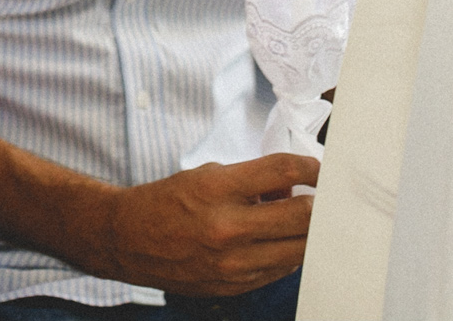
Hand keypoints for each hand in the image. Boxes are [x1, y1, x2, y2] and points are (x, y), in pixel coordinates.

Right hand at [103, 156, 317, 296]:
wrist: (129, 240)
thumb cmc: (169, 201)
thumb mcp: (207, 175)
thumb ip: (252, 181)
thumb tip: (292, 191)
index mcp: (218, 190)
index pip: (283, 172)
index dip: (312, 167)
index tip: (320, 169)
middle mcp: (228, 228)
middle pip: (303, 216)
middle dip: (320, 204)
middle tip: (322, 197)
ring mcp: (233, 263)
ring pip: (299, 249)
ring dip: (307, 232)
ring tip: (297, 220)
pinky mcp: (236, 285)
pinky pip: (281, 270)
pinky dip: (287, 252)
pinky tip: (277, 240)